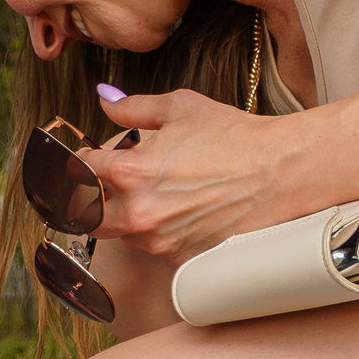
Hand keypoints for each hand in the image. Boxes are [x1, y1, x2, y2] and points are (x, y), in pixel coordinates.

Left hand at [85, 88, 281, 260]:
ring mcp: (158, 240)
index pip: (79, 171)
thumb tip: (105, 100)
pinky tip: (183, 210)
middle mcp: (138, 212)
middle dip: (90, 198)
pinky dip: (159, 231)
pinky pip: (154, 247)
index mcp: (129, 172)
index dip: (81, 161)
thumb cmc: (235, 137)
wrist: (280, 173)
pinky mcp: (180, 258)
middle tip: (106, 185)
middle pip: (85, 216)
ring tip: (158, 192)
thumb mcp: (180, 108)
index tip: (91, 159)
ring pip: (121, 233)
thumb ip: (133, 107)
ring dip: (127, 214)